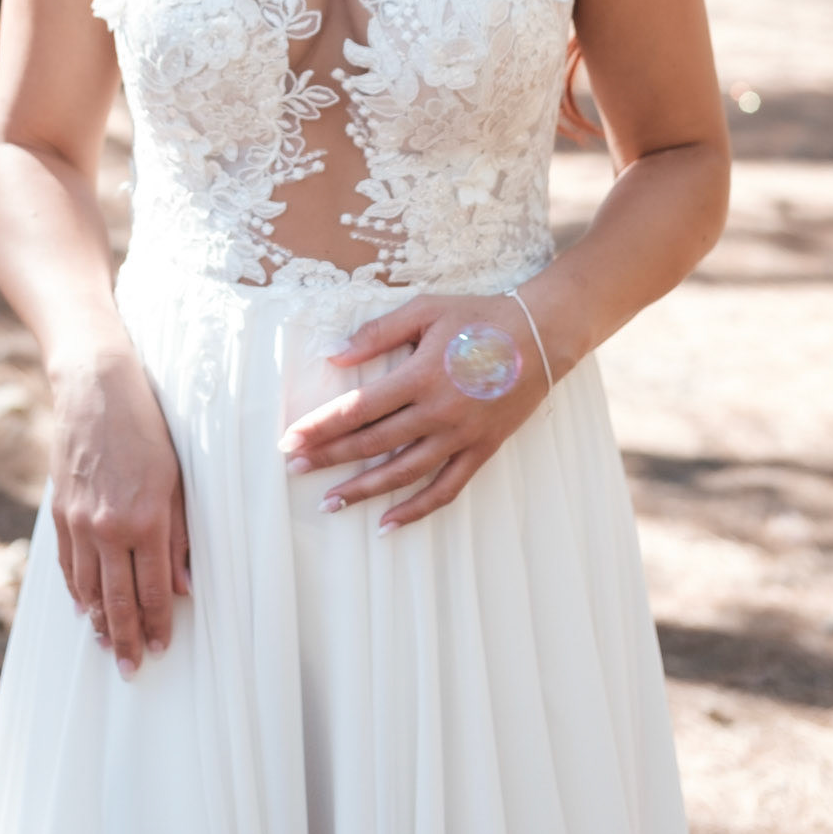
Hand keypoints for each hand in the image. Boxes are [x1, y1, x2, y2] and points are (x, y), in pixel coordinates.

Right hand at [47, 341, 191, 676]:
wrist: (95, 388)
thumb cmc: (146, 426)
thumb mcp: (177, 477)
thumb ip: (180, 534)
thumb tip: (184, 585)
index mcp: (145, 520)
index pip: (153, 589)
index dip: (158, 624)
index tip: (162, 648)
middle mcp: (108, 528)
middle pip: (117, 599)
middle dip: (127, 639)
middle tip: (132, 670)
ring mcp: (78, 522)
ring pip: (88, 588)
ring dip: (99, 623)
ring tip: (109, 647)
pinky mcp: (59, 512)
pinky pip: (68, 565)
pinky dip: (76, 591)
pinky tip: (83, 607)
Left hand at [277, 291, 552, 532]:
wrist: (542, 335)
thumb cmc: (480, 316)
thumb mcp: (426, 310)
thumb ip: (378, 333)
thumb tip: (334, 355)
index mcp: (420, 376)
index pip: (358, 409)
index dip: (320, 426)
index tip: (290, 440)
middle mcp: (438, 413)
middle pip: (373, 444)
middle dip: (328, 458)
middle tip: (293, 469)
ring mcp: (461, 437)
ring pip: (403, 473)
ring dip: (363, 490)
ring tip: (329, 502)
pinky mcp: (481, 451)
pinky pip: (445, 489)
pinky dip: (416, 510)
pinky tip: (388, 523)